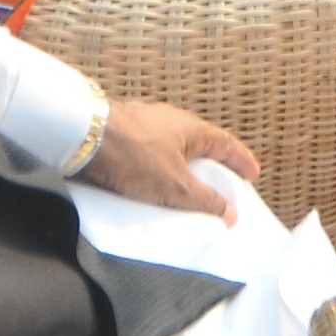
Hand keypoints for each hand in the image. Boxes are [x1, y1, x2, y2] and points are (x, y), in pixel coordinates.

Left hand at [86, 100, 260, 223]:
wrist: (83, 136)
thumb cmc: (132, 156)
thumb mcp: (175, 186)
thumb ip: (205, 200)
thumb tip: (232, 213)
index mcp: (191, 129)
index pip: (226, 144)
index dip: (241, 160)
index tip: (252, 175)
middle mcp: (171, 121)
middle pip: (200, 145)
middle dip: (211, 166)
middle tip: (219, 186)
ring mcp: (146, 124)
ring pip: (173, 149)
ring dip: (182, 169)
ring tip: (183, 191)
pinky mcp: (124, 134)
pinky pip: (150, 154)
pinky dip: (158, 170)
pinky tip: (149, 185)